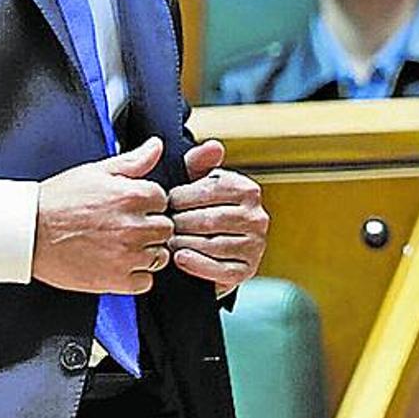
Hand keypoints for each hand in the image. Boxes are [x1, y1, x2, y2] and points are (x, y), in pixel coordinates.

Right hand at [32, 137, 173, 294]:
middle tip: (124, 226)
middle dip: (149, 227)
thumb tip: (156, 147)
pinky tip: (116, 262)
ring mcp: (126, 256)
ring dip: (145, 251)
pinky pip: (145, 281)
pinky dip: (135, 275)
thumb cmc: (57, 201)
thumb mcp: (95, 172)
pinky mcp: (116, 280)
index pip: (163, 199)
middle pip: (165, 229)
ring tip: (119, 244)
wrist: (29, 232)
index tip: (131, 207)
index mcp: (130, 196)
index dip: (147, 202)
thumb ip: (133, 161)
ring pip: (159, 256)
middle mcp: (133, 227)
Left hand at [167, 138, 268, 292]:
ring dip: (184, 243)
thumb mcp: (196, 182)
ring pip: (213, 244)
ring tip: (166, 241)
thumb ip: (199, 162)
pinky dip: (196, 264)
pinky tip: (179, 258)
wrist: (208, 250)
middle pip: (210, 219)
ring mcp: (254, 245)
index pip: (210, 190)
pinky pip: (219, 270)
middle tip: (161, 225)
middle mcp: (257, 217)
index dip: (182, 196)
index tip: (166, 201)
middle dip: (180, 222)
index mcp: (246, 189)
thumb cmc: (198, 209)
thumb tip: (213, 146)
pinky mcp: (246, 271)